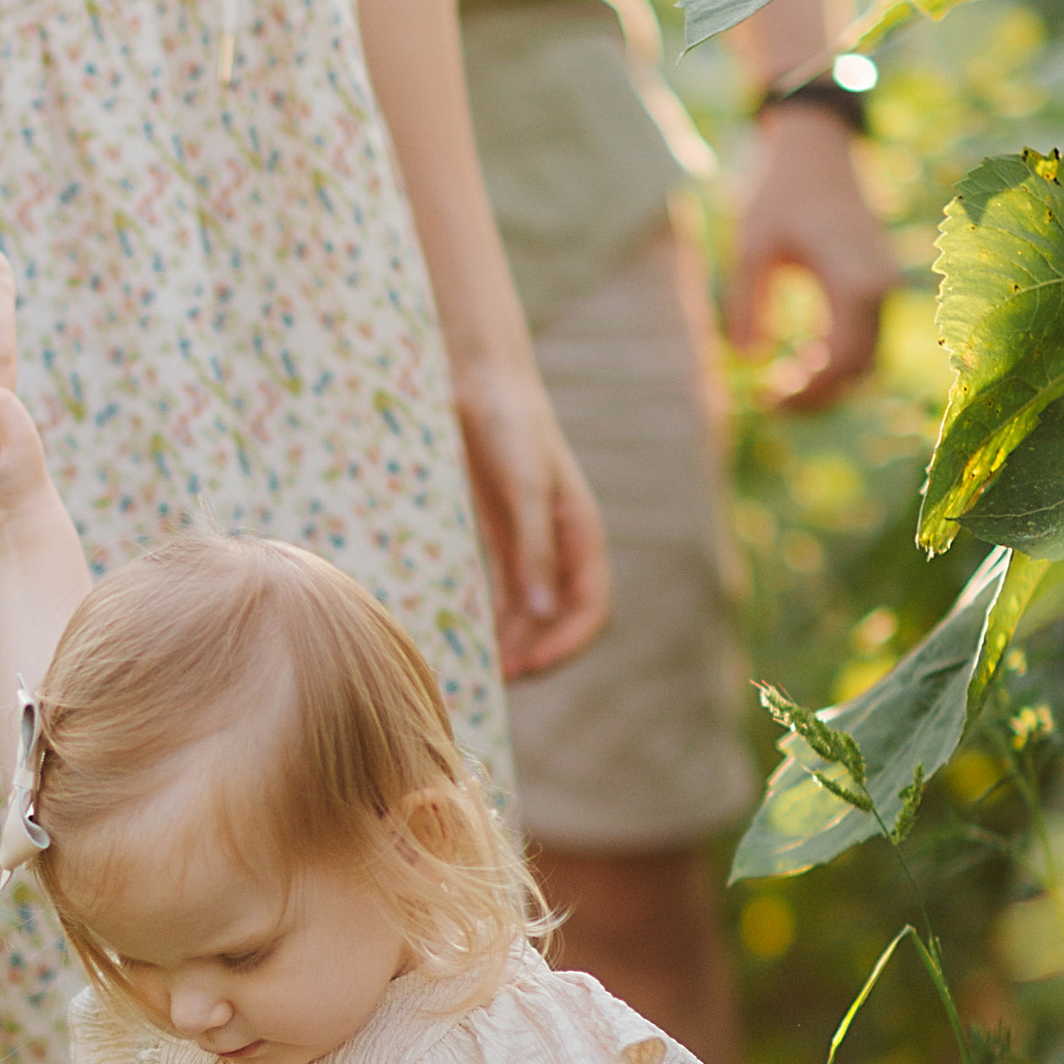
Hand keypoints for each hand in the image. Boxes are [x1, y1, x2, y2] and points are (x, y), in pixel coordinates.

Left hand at [451, 361, 610, 680]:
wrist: (482, 384)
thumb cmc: (510, 428)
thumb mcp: (523, 490)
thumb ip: (534, 551)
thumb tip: (546, 614)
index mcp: (583, 536)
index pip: (591, 609)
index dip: (566, 645)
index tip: (527, 669)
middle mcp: (564, 547)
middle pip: (563, 619)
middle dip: (536, 652)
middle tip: (494, 679)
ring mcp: (535, 544)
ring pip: (534, 611)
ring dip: (515, 641)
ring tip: (480, 666)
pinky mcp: (506, 538)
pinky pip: (509, 592)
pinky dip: (496, 618)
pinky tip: (473, 635)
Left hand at [723, 109, 900, 410]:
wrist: (818, 149)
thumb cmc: (781, 192)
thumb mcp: (752, 247)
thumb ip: (747, 305)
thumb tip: (747, 360)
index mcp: (853, 281)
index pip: (842, 362)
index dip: (809, 395)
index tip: (768, 401)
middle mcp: (881, 287)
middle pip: (861, 370)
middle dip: (819, 396)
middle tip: (770, 401)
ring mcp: (886, 285)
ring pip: (870, 359)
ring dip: (831, 381)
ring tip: (782, 382)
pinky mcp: (881, 284)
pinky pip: (870, 339)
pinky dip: (840, 360)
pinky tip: (802, 358)